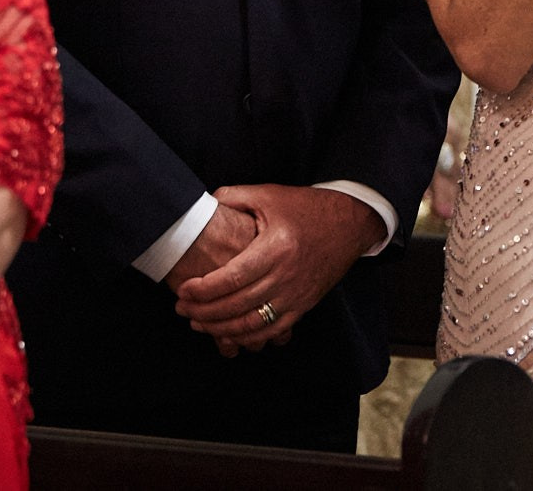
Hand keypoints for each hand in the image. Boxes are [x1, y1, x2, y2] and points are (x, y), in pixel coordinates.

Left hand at [175, 185, 385, 352]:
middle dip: (205, 311)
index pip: (233, 277)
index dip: (204, 288)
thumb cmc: (307, 208)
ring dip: (222, 328)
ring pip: (253, 324)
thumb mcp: (270, 195)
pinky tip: (228, 333)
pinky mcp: (304, 305)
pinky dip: (248, 337)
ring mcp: (297, 294)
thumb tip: (205, 202)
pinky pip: (272, 331)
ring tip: (198, 323)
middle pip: (238, 304)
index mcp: (276, 247)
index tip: (184, 290)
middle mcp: (287, 275)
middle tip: (182, 309)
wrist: (350, 223)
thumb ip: (234, 197)